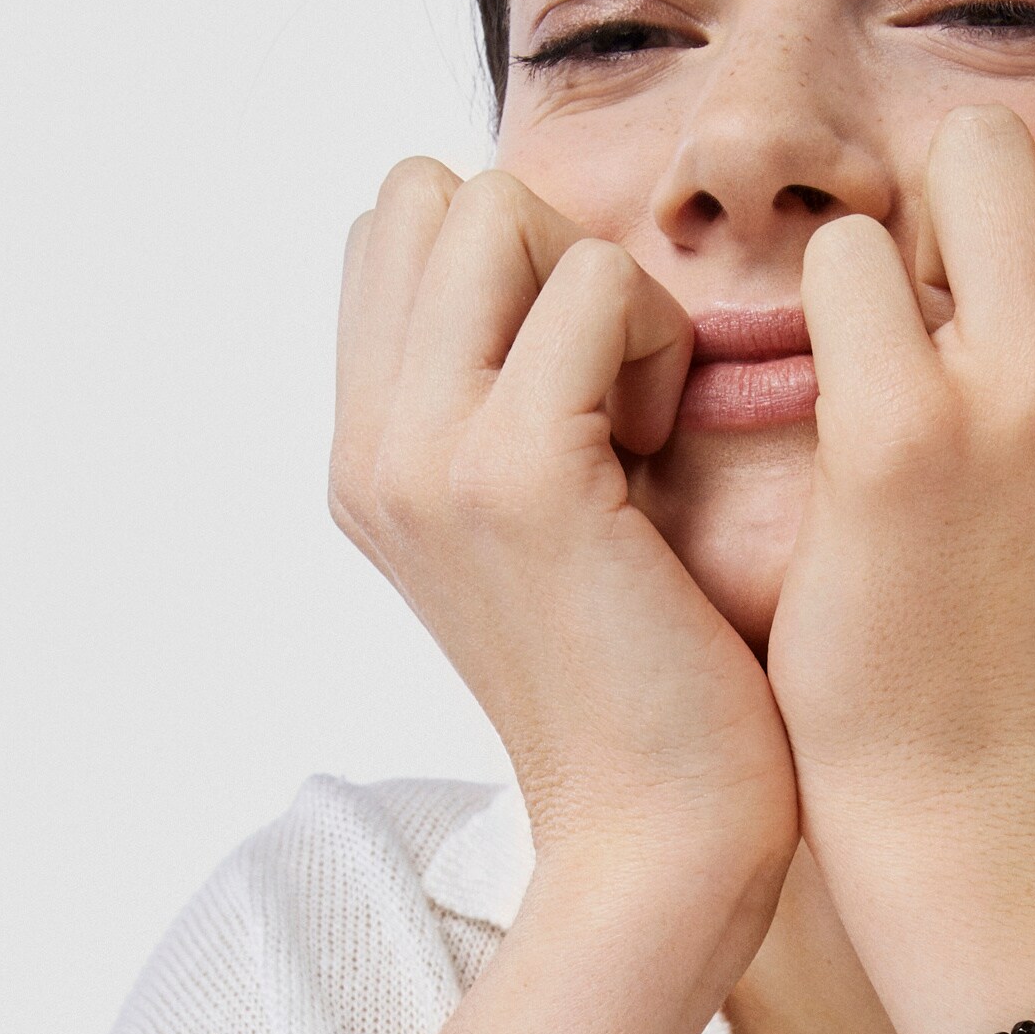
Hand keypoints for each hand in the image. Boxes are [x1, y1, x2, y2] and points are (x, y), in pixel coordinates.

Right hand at [330, 162, 798, 959]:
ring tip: (639, 423)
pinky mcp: (517, 476)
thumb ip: (519, 402)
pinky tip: (667, 453)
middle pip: (432, 194)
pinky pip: (597, 283)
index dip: (512, 261)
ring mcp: (426, 458)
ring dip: (606, 290)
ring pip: (500, 210)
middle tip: (614, 391)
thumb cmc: (653, 687)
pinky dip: (660, 340)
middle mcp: (370, 450)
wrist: (662, 840)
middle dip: (550, 250)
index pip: (392, 229)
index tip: (581, 384)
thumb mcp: (553, 527)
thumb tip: (562, 264)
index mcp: (367, 457)